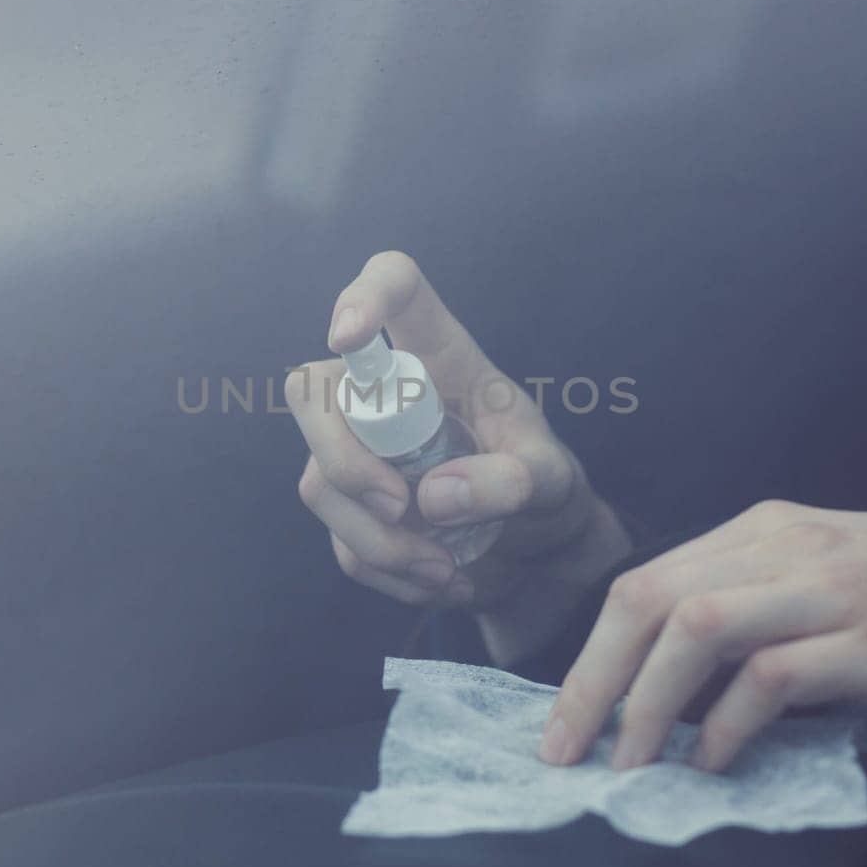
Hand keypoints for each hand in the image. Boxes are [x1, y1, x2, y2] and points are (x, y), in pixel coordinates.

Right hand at [287, 252, 629, 655]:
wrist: (538, 553)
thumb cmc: (546, 489)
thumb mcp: (554, 481)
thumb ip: (513, 479)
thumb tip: (433, 496)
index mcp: (441, 355)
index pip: (394, 287)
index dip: (362, 296)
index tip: (347, 337)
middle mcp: (386, 394)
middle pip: (313, 391)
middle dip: (344, 458)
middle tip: (402, 508)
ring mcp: (359, 452)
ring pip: (320, 482)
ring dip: (380, 542)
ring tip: (447, 570)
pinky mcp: (354, 511)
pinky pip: (343, 544)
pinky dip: (390, 573)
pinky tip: (443, 579)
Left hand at [540, 501, 866, 772]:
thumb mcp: (827, 579)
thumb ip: (756, 614)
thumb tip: (675, 698)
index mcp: (765, 529)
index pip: (646, 582)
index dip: (591, 654)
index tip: (565, 720)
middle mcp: (786, 546)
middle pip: (651, 599)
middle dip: (592, 681)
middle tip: (566, 752)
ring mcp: (833, 590)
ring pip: (697, 627)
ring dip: (646, 704)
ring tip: (629, 765)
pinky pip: (773, 677)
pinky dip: (728, 727)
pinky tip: (715, 764)